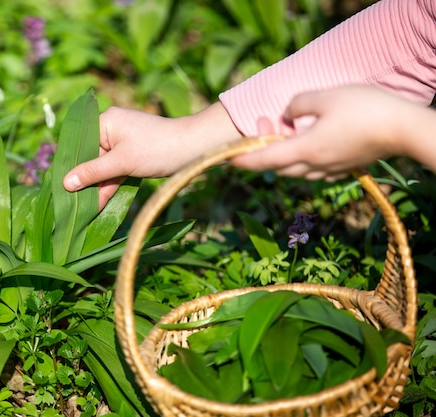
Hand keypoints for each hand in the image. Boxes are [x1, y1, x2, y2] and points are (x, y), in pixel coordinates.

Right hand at [64, 102, 240, 208]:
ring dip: (96, 188)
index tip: (59, 188)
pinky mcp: (132, 155)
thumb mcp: (122, 162)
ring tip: (83, 211)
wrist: (194, 149)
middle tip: (70, 205)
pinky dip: (109, 186)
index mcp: (105, 121)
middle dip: (83, 182)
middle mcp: (111, 129)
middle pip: (90, 158)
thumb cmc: (157, 149)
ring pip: (102, 168)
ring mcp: (122, 143)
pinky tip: (98, 205)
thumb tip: (65, 183)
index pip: (79, 145)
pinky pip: (114, 171)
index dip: (70, 167)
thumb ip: (93, 173)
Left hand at [232, 86, 415, 179]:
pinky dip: (303, 156)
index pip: (265, 160)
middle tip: (264, 124)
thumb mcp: (325, 96)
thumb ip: (298, 104)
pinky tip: (309, 139)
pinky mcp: (344, 167)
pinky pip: (314, 167)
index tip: (228, 159)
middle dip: (264, 149)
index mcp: (305, 150)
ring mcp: (330, 169)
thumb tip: (287, 113)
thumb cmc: (365, 109)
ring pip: (296, 168)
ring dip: (284, 153)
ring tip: (287, 128)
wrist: (404, 129)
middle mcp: (315, 165)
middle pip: (278, 166)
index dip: (244, 160)